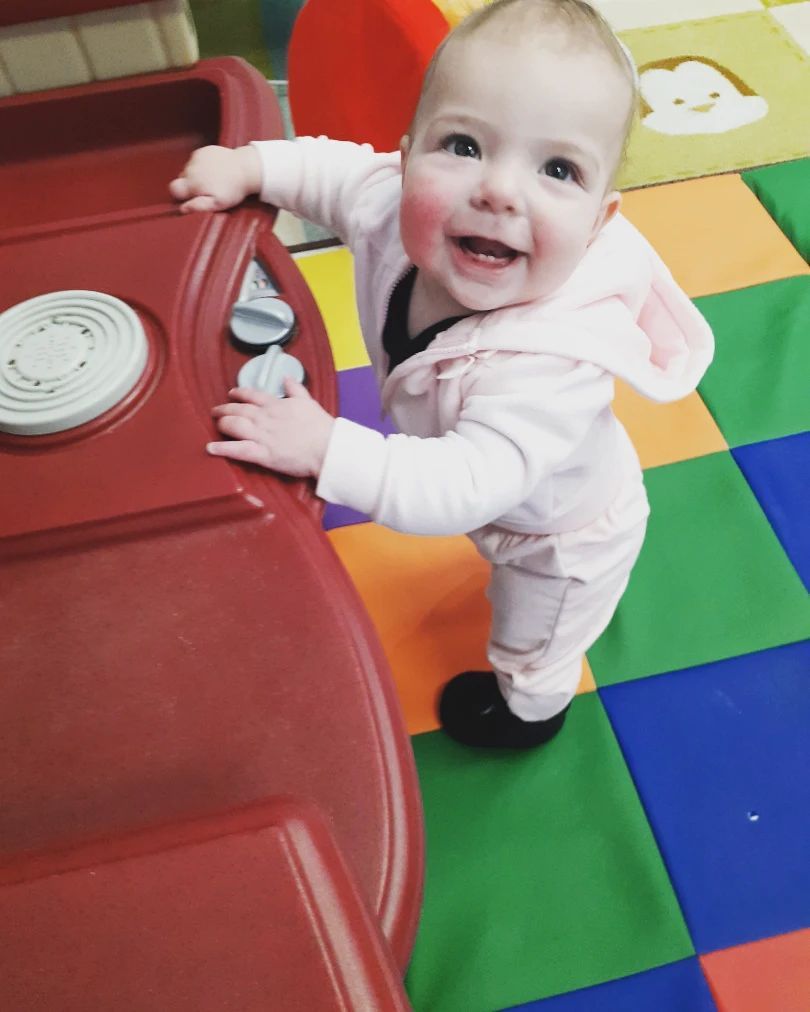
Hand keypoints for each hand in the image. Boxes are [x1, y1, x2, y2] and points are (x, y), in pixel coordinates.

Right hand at [169, 145, 261, 212]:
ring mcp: (196, 158)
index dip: (180, 195)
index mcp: (192, 183)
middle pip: (181, 180)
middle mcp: (191, 168)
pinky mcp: (202, 151)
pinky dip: (201, 166)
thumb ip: (198, 206)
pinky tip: (213, 171)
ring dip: (196, 176)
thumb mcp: (217, 204)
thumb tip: (182, 209)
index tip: (191, 198)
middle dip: (190, 186)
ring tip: (212, 180)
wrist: (245, 168)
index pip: (174, 189)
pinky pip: (195, 161)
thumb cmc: (233, 189)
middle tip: (206, 190)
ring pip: (188, 170)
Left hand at [207, 379, 334, 478]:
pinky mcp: (263, 454)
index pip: (252, 395)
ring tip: (216, 424)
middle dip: (224, 409)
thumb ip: (295, 389)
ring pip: (234, 426)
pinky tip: (210, 448)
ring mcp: (262, 436)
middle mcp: (265, 418)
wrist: (326, 447)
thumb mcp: (308, 402)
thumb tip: (287, 377)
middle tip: (216, 411)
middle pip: (238, 410)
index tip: (232, 393)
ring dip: (222, 424)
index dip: (239, 393)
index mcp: (276, 405)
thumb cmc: (321, 427)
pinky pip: (238, 450)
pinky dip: (223, 448)